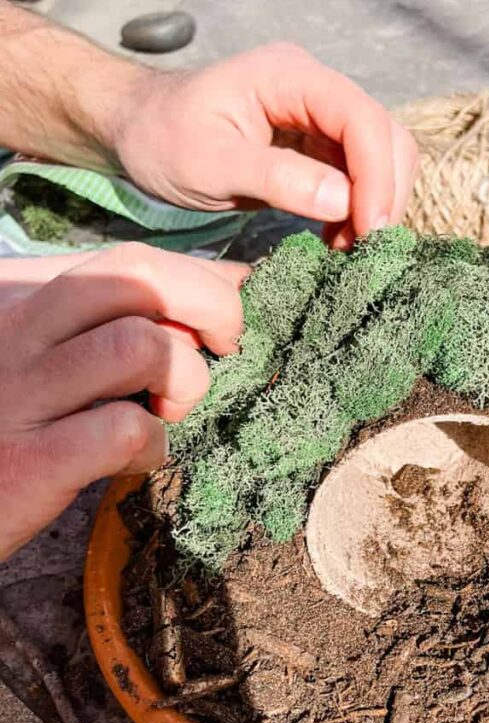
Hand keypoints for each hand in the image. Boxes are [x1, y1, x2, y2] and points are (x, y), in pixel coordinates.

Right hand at [0, 243, 247, 559]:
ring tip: (166, 411)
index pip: (133, 261)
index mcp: (22, 295)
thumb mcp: (51, 348)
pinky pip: (125, 430)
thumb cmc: (9, 421)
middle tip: (220, 356)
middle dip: (213, 309)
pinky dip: (153, 446)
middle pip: (140, 277)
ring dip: (183, 381)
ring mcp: (18, 392)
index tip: (220, 331)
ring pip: (141, 346)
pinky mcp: (30, 461)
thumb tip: (232, 277)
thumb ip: (124, 310)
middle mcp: (14, 328)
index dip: (202, 287)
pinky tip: (133, 458)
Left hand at [114, 43, 418, 249]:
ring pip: (381, 157)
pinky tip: (337, 240)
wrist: (138, 132)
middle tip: (365, 250)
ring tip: (348, 249)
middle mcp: (315, 88)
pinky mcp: (319, 145)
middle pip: (384, 136)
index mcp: (288, 76)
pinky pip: (360, 177)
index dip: (376, 175)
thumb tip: (343, 201)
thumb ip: (275, 178)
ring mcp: (320, 116)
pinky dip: (359, 211)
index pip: (360, 118)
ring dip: (376, 206)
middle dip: (384, 194)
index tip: (371, 230)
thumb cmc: (160, 140)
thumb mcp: (208, 163)